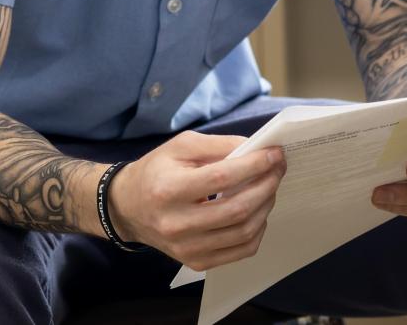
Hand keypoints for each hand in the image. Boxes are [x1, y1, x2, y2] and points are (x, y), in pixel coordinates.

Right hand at [107, 132, 286, 270]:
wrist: (128, 207)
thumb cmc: (156, 172)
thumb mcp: (181, 146)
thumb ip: (219, 145)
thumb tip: (255, 150)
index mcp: (168, 189)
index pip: (223, 178)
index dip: (255, 165)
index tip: (275, 154)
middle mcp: (176, 224)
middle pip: (237, 209)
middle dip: (267, 185)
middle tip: (278, 169)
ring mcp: (187, 248)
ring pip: (243, 232)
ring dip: (266, 206)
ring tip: (269, 187)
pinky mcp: (196, 262)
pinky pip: (241, 251)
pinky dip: (257, 230)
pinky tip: (257, 212)